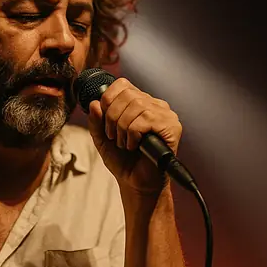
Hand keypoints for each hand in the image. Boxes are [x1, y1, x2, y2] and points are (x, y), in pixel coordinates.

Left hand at [87, 77, 182, 195]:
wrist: (135, 183)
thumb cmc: (123, 160)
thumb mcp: (102, 138)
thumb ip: (95, 121)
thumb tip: (95, 103)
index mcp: (140, 102)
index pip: (122, 84)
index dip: (108, 99)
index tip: (105, 122)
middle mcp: (155, 105)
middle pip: (127, 94)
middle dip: (112, 117)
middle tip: (114, 137)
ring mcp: (165, 115)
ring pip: (136, 106)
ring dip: (122, 128)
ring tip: (124, 144)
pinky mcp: (172, 127)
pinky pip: (145, 119)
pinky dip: (133, 134)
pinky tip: (135, 146)